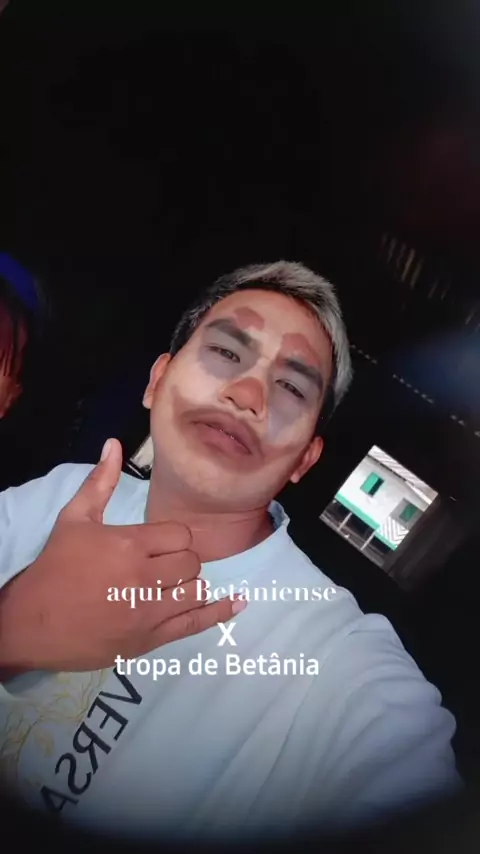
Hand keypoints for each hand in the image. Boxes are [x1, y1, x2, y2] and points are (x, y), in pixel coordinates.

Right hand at [0, 439, 241, 673]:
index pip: (180, 535)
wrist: (32, 623)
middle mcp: (145, 578)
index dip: (172, 538)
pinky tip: (238, 603)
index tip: (155, 544)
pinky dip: (220, 613)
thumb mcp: (74, 519)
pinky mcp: (150, 640)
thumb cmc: (54, 568)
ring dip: (188, 584)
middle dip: (180, 560)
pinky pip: (196, 624)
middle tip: (158, 564)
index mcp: (130, 544)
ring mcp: (149, 612)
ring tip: (169, 584)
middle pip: (191, 562)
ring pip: (196, 590)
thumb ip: (100, 482)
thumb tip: (114, 444)